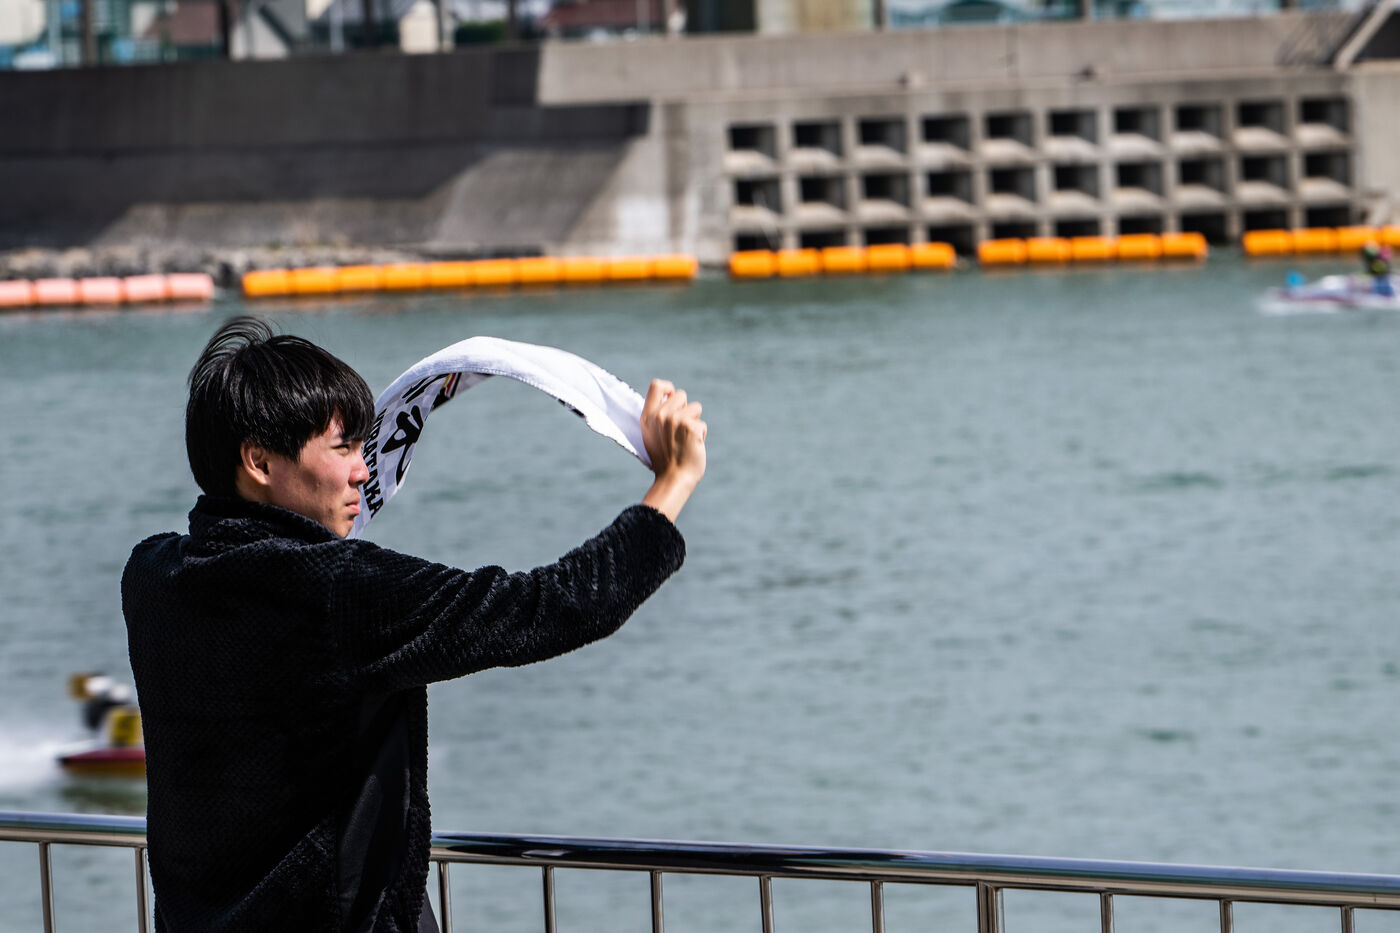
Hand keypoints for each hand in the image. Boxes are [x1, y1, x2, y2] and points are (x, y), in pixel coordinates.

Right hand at [640, 379, 705, 521]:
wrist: (673, 479)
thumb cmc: (665, 460)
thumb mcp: (651, 435)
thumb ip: (657, 416)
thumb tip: (669, 397)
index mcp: (648, 416)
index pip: (657, 385)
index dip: (669, 389)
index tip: (672, 401)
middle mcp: (660, 415)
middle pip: (681, 395)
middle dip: (685, 410)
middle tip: (679, 430)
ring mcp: (675, 420)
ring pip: (696, 407)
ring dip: (695, 422)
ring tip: (686, 439)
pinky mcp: (690, 427)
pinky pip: (702, 424)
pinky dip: (701, 435)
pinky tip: (693, 446)